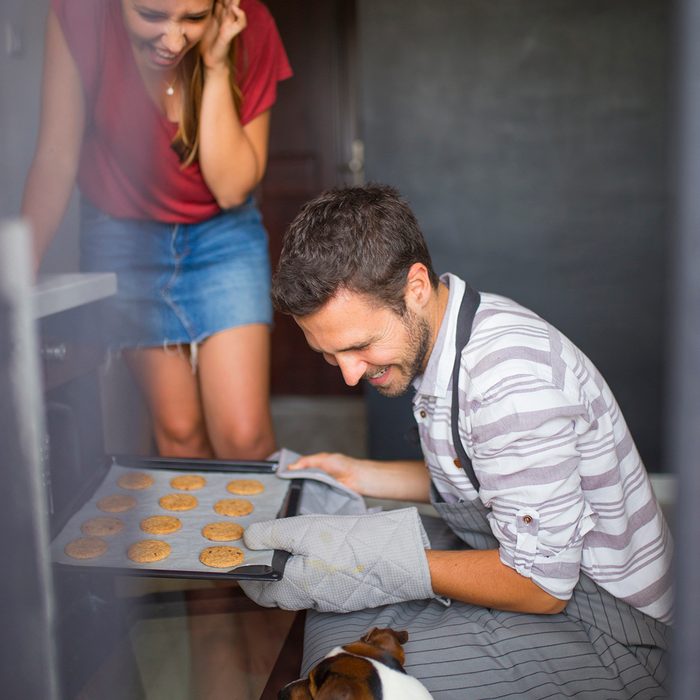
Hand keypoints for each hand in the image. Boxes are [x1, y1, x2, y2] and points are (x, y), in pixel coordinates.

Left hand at [200, 0, 245, 69]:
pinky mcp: (230, 33)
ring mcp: (229, 24)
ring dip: (236, 0)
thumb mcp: (200, 21)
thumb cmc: (205, 41)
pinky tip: (235, 9)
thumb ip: (200, 11)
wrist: (210, 59)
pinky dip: (240, 15)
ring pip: (236, 6)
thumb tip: (188, 0)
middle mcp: (225, 15)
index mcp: (218, 11)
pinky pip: (240, 23)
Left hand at [239, 508, 435, 611]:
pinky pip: (316, 584)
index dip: (246, 576)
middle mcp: (308, 599)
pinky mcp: (343, 593)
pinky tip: (314, 551)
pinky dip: (307, 571)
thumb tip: (246, 539)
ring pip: (297, 588)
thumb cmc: (348, 544)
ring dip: (287, 571)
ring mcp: (328, 598)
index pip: (259, 591)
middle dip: (266, 574)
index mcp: (293, 587)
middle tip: (262, 550)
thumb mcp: (304, 530)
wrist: (394, 560)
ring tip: (286, 547)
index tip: (240, 560)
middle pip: (277, 591)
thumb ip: (272, 535)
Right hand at [286, 452, 367, 492]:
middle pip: (298, 480)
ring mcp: (318, 487)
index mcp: (314, 466)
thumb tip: (291, 467)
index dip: (288, 471)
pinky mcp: (322, 497)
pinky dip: (307, 498)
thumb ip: (306, 461)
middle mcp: (314, 477)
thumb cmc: (343, 465)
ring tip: (291, 492)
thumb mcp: (322, 458)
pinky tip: (302, 498)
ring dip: (298, 491)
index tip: (278, 475)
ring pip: (303, 490)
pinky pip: (311, 498)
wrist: (356, 478)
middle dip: (291, 482)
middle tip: (282, 485)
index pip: (297, 469)